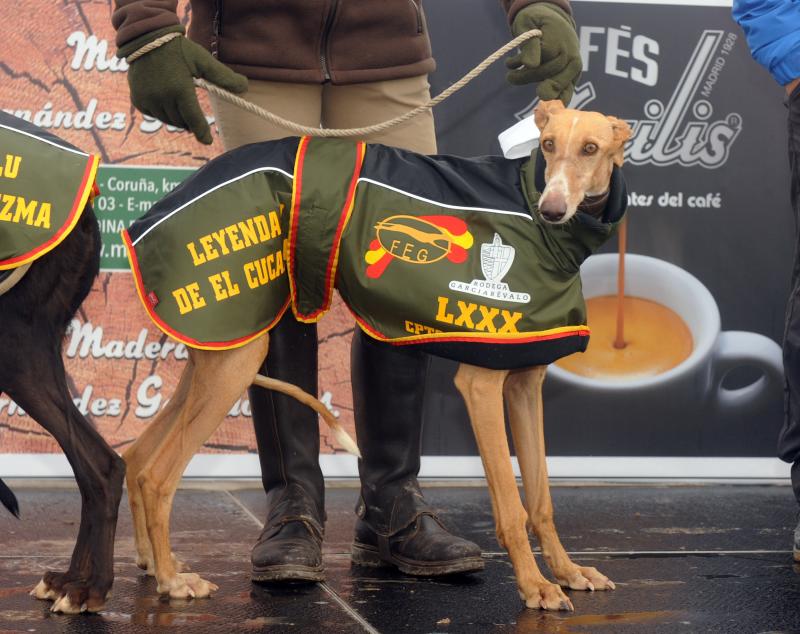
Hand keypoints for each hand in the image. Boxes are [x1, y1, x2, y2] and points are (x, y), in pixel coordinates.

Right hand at [126, 35, 247, 143]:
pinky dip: (162, 113)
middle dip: (190, 121)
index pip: (193, 119)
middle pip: (182, 122)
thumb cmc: (179, 50)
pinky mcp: (138, 100)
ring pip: (168, 120)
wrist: (146, 39)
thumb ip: (224, 76)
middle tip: (195, 117)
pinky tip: (165, 101)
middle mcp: (162, 97)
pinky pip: (154, 115)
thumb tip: (245, 87)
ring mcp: (148, 99)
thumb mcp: (203, 60)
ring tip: (181, 106)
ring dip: (177, 118)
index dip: (201, 132)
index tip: (207, 141)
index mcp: (180, 89)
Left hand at [505, 3, 581, 104]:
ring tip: (518, 80)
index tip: (509, 65)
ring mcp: (574, 70)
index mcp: (560, 46)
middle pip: (546, 78)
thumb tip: (530, 65)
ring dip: (537, 91)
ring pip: (555, 90)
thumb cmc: (537, 22)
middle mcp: (570, 59)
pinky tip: (539, 104)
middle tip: (510, 76)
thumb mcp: (528, 25)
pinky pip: (565, 96)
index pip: (539, 66)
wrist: (555, 20)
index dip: (524, 70)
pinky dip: (551, 103)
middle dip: (526, 78)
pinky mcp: (573, 79)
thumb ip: (529, 45)